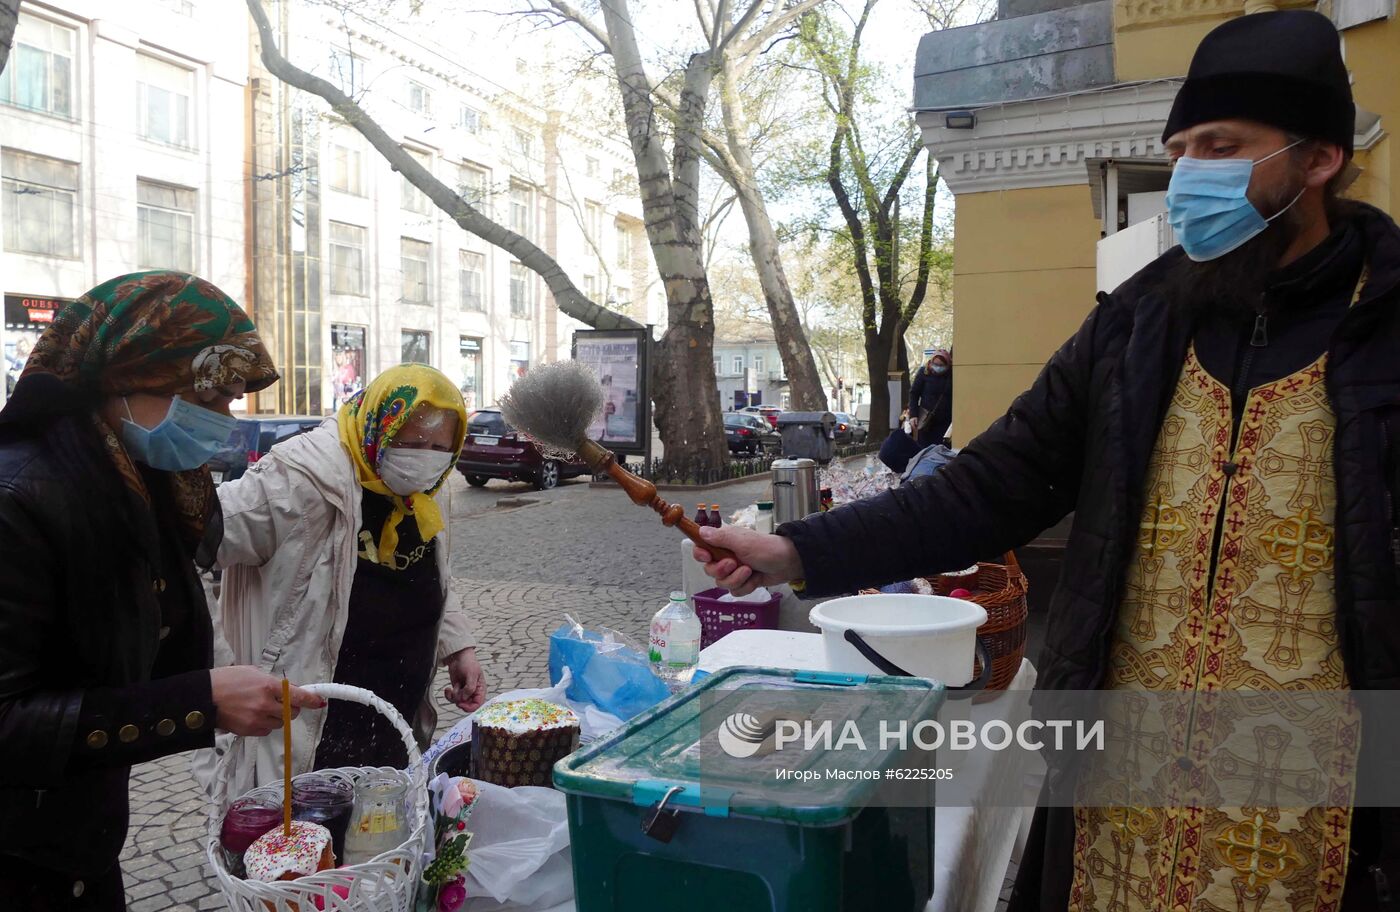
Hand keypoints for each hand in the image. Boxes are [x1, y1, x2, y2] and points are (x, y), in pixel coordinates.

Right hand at [210, 666, 325, 736]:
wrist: (204, 697)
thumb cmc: (226, 680)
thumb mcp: (253, 672)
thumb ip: (274, 682)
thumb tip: (291, 689)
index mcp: (268, 686)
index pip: (299, 696)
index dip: (312, 700)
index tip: (319, 702)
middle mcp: (266, 704)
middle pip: (293, 712)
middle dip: (292, 707)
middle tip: (283, 702)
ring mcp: (257, 719)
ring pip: (281, 723)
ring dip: (278, 716)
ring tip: (263, 708)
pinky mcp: (249, 731)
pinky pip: (267, 730)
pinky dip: (266, 725)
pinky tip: (255, 716)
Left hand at [444, 648, 487, 711]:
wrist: (458, 656)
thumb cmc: (468, 662)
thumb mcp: (471, 674)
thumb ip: (470, 687)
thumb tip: (465, 698)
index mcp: (480, 689)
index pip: (478, 704)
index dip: (470, 707)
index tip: (462, 704)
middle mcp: (473, 692)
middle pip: (467, 704)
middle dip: (460, 701)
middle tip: (456, 693)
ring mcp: (464, 691)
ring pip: (458, 702)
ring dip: (454, 696)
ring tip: (453, 688)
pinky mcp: (457, 690)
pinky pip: (452, 698)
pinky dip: (448, 695)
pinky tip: (448, 689)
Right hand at [692, 525, 802, 596]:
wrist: (788, 562)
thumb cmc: (765, 548)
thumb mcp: (742, 542)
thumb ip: (720, 538)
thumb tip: (700, 531)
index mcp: (724, 542)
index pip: (701, 549)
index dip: (701, 555)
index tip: (707, 557)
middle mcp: (727, 556)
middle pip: (710, 570)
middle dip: (722, 571)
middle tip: (734, 564)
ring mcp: (735, 570)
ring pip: (722, 583)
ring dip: (736, 579)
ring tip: (749, 571)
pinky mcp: (744, 582)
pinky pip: (735, 591)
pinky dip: (745, 586)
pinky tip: (755, 579)